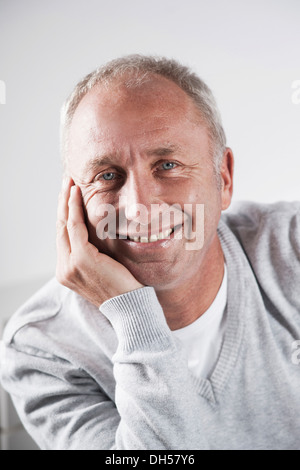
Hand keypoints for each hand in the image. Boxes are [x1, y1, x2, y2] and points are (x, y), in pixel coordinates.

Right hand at [56, 178, 143, 306]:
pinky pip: (75, 227)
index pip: (63, 237)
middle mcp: (64, 269)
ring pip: (64, 224)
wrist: (131, 309)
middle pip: (60, 228)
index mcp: (67, 272)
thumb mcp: (104, 270)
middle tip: (67, 182)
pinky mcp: (81, 259)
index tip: (69, 196)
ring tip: (70, 182)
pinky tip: (76, 193)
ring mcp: (70, 265)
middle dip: (63, 203)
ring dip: (67, 200)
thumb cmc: (123, 290)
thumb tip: (98, 235)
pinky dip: (74, 208)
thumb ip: (95, 255)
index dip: (65, 214)